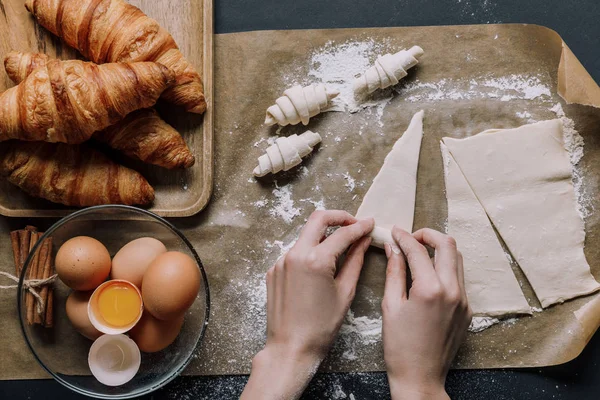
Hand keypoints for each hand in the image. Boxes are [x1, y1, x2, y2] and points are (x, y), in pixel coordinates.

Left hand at [241, 210, 373, 399]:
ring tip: (340, 245)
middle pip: (318, 219)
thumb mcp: (345, 292)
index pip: (343, 234)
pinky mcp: (274, 270)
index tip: (369, 223)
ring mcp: (281, 261)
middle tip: (354, 223)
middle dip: (339, 217)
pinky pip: (295, 252)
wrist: (290, 347)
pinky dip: (310, 251)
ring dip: (323, 235)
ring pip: (305, 235)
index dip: (359, 226)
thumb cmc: (321, 326)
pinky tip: (320, 265)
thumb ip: (355, 261)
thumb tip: (363, 240)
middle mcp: (294, 254)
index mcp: (315, 260)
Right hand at [382, 227, 471, 399]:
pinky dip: (444, 268)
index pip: (418, 250)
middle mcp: (452, 291)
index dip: (404, 237)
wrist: (421, 377)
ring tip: (419, 253)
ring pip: (457, 259)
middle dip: (428, 235)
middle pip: (448, 245)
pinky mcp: (466, 309)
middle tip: (411, 237)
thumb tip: (394, 249)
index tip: (395, 232)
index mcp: (430, 289)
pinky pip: (458, 278)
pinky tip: (428, 274)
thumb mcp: (390, 305)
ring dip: (439, 250)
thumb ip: (394, 272)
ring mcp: (463, 300)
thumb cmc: (400, 347)